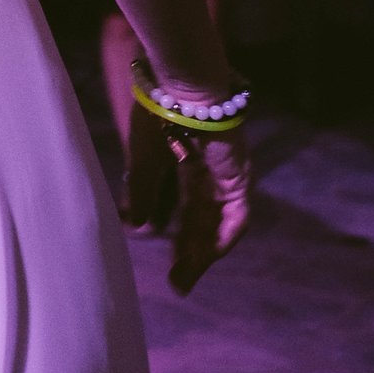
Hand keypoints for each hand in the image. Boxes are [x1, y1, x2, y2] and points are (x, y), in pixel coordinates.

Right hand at [124, 108, 251, 291]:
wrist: (182, 88)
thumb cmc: (159, 114)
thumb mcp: (143, 160)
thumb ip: (140, 192)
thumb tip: (136, 226)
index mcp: (182, 162)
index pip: (181, 208)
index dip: (172, 235)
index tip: (161, 261)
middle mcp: (206, 172)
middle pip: (200, 221)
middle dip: (187, 253)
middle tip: (176, 284)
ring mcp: (224, 174)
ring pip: (216, 223)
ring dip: (203, 252)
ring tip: (185, 279)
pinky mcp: (237, 175)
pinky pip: (236, 215)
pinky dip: (224, 237)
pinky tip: (210, 256)